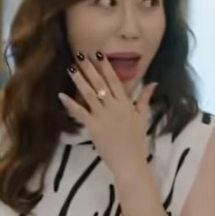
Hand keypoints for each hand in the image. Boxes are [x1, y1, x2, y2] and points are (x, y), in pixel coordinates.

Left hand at [59, 51, 157, 179]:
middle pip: (100, 83)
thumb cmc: (136, 140)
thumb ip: (145, 98)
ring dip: (79, 80)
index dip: (106, 66)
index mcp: (125, 103)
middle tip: (80, 55)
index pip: (114, 80)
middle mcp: (113, 106)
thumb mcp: (142, 117)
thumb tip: (153, 82)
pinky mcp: (93, 127)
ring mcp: (102, 116)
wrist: (129, 161)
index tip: (98, 53)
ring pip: (89, 94)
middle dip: (90, 68)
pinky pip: (80, 112)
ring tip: (71, 68)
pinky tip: (61, 95)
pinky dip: (70, 104)